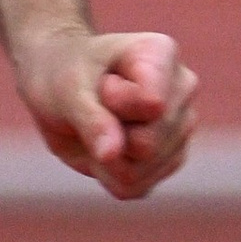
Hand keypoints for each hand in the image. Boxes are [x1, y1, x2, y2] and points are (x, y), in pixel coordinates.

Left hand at [18, 29, 195, 201]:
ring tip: (101, 123)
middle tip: (97, 104)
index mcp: (162, 54)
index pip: (152, 105)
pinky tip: (106, 144)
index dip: (114, 102)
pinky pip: (136, 187)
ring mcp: (180, 128)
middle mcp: (181, 90)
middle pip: (149, 144)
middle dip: (110, 134)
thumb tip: (112, 154)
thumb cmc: (64, 72)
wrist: (59, 85)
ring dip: (107, 157)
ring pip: (142, 171)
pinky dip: (109, 173)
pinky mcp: (169, 161)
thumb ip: (91, 119)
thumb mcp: (67, 88)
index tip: (102, 82)